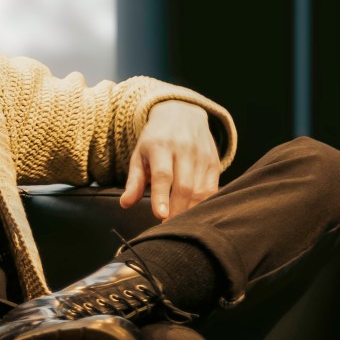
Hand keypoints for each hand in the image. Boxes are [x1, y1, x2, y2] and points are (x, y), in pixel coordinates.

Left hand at [118, 100, 220, 220]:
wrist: (183, 113)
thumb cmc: (156, 139)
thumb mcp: (140, 154)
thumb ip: (134, 181)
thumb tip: (125, 203)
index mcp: (161, 146)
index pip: (163, 174)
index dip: (161, 196)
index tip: (159, 215)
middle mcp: (184, 149)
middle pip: (184, 186)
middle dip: (176, 210)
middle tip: (167, 226)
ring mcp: (202, 155)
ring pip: (200, 190)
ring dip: (190, 210)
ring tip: (179, 223)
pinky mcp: (215, 162)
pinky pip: (212, 189)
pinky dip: (204, 204)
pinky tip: (194, 213)